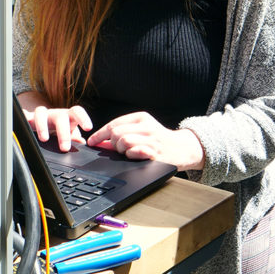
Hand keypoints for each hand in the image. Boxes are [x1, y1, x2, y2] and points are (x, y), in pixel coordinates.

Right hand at [27, 104, 92, 151]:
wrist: (45, 121)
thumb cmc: (60, 126)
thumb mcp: (70, 131)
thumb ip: (76, 137)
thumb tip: (84, 143)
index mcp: (68, 116)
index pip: (77, 112)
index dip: (83, 118)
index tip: (88, 128)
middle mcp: (55, 114)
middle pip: (60, 117)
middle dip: (63, 133)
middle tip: (65, 148)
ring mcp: (43, 115)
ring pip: (41, 113)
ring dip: (42, 126)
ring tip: (44, 139)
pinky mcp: (30, 118)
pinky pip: (25, 116)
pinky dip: (23, 118)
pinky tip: (22, 121)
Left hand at [86, 112, 204, 170]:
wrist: (182, 148)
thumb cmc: (158, 140)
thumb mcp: (142, 130)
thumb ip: (122, 133)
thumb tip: (100, 142)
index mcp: (142, 117)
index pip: (114, 124)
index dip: (100, 134)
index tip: (92, 142)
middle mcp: (147, 126)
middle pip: (116, 133)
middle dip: (113, 144)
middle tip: (119, 150)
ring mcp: (152, 139)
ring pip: (123, 142)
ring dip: (122, 151)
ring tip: (129, 153)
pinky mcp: (155, 152)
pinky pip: (134, 153)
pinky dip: (131, 156)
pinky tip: (136, 156)